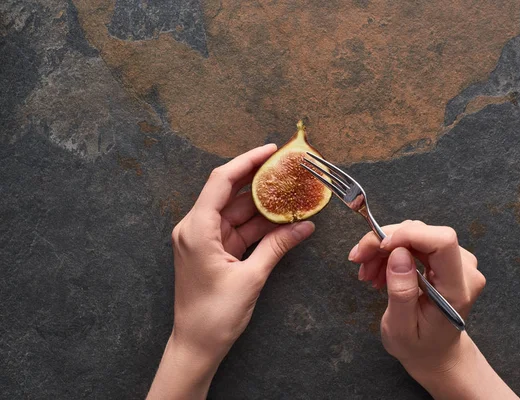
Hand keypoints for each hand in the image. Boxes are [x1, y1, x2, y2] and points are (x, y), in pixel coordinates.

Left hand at [148, 144, 314, 398]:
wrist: (196, 346)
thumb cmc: (215, 315)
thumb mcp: (251, 278)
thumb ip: (277, 246)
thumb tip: (305, 226)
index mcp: (197, 229)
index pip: (221, 181)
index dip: (247, 162)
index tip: (271, 151)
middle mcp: (196, 228)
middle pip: (230, 193)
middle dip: (259, 182)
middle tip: (287, 170)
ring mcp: (203, 240)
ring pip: (236, 213)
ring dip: (262, 206)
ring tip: (291, 194)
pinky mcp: (212, 252)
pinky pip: (238, 230)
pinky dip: (258, 226)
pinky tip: (282, 221)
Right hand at [349, 220, 517, 399]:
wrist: (436, 352)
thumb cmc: (419, 345)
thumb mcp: (401, 328)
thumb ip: (402, 292)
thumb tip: (398, 254)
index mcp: (457, 289)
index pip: (442, 242)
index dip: (408, 235)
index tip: (379, 247)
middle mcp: (464, 269)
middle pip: (423, 233)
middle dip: (385, 242)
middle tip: (358, 260)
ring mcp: (458, 261)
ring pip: (415, 234)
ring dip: (384, 248)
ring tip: (367, 273)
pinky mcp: (446, 258)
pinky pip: (415, 242)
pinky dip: (391, 251)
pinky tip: (378, 270)